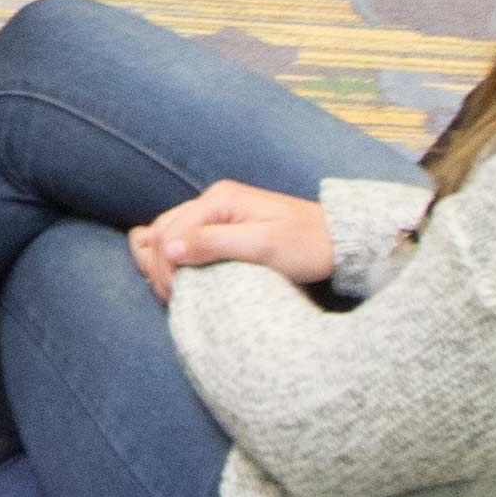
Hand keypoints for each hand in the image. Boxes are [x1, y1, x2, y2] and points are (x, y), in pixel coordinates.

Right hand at [130, 180, 335, 300]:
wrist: (337, 239)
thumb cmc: (305, 244)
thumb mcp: (263, 246)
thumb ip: (214, 244)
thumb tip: (167, 249)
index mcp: (220, 198)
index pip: (171, 230)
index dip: (164, 265)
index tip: (175, 296)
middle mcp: (214, 198)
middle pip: (164, 228)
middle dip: (159, 263)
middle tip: (171, 298)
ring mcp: (218, 210)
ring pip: (170, 231)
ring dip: (163, 260)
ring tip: (173, 291)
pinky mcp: (225, 223)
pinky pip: (187, 236)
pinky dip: (176, 255)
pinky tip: (181, 276)